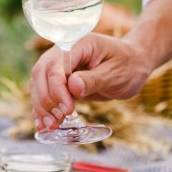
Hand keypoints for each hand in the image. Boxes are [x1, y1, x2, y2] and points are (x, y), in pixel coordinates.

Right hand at [30, 33, 151, 132]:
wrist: (133, 64)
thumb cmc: (128, 65)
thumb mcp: (116, 73)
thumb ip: (94, 79)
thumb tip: (72, 86)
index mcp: (77, 44)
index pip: (56, 66)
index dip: (57, 89)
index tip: (67, 109)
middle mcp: (63, 52)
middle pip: (41, 74)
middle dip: (45, 100)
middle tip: (56, 121)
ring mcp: (59, 66)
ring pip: (39, 84)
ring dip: (41, 107)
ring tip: (50, 126)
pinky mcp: (60, 80)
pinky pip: (45, 92)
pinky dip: (42, 108)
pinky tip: (42, 124)